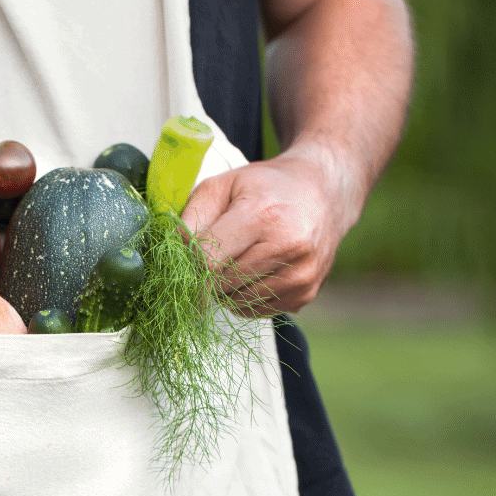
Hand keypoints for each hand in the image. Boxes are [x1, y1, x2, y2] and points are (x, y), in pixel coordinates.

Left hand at [180, 151, 360, 316]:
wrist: (323, 193)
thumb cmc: (265, 187)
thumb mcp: (222, 185)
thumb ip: (191, 217)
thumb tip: (172, 254)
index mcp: (262, 216)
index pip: (207, 261)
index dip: (188, 263)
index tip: (183, 256)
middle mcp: (288, 249)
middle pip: (220, 285)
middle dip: (205, 274)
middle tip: (212, 252)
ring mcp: (300, 276)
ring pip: (236, 302)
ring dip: (224, 288)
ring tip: (236, 257)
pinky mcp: (305, 295)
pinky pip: (255, 310)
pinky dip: (244, 296)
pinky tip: (254, 268)